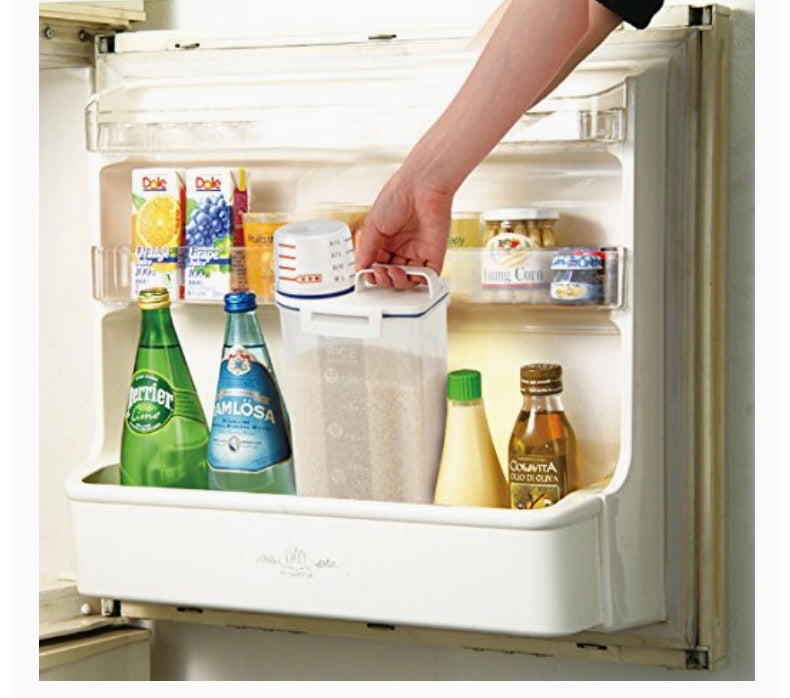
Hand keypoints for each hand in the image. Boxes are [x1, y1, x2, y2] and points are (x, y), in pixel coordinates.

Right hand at [355, 169, 452, 288]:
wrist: (421, 186)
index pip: (378, 264)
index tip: (366, 274)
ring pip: (408, 278)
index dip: (372, 273)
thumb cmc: (398, 196)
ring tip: (392, 272)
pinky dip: (418, 281)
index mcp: (386, 239)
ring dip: (398, 282)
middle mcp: (402, 246)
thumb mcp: (373, 224)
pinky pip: (428, 275)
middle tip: (379, 274)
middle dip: (384, 279)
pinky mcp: (434, 254)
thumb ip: (367, 248)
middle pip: (392, 274)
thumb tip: (360, 267)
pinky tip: (408, 275)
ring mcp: (419, 251)